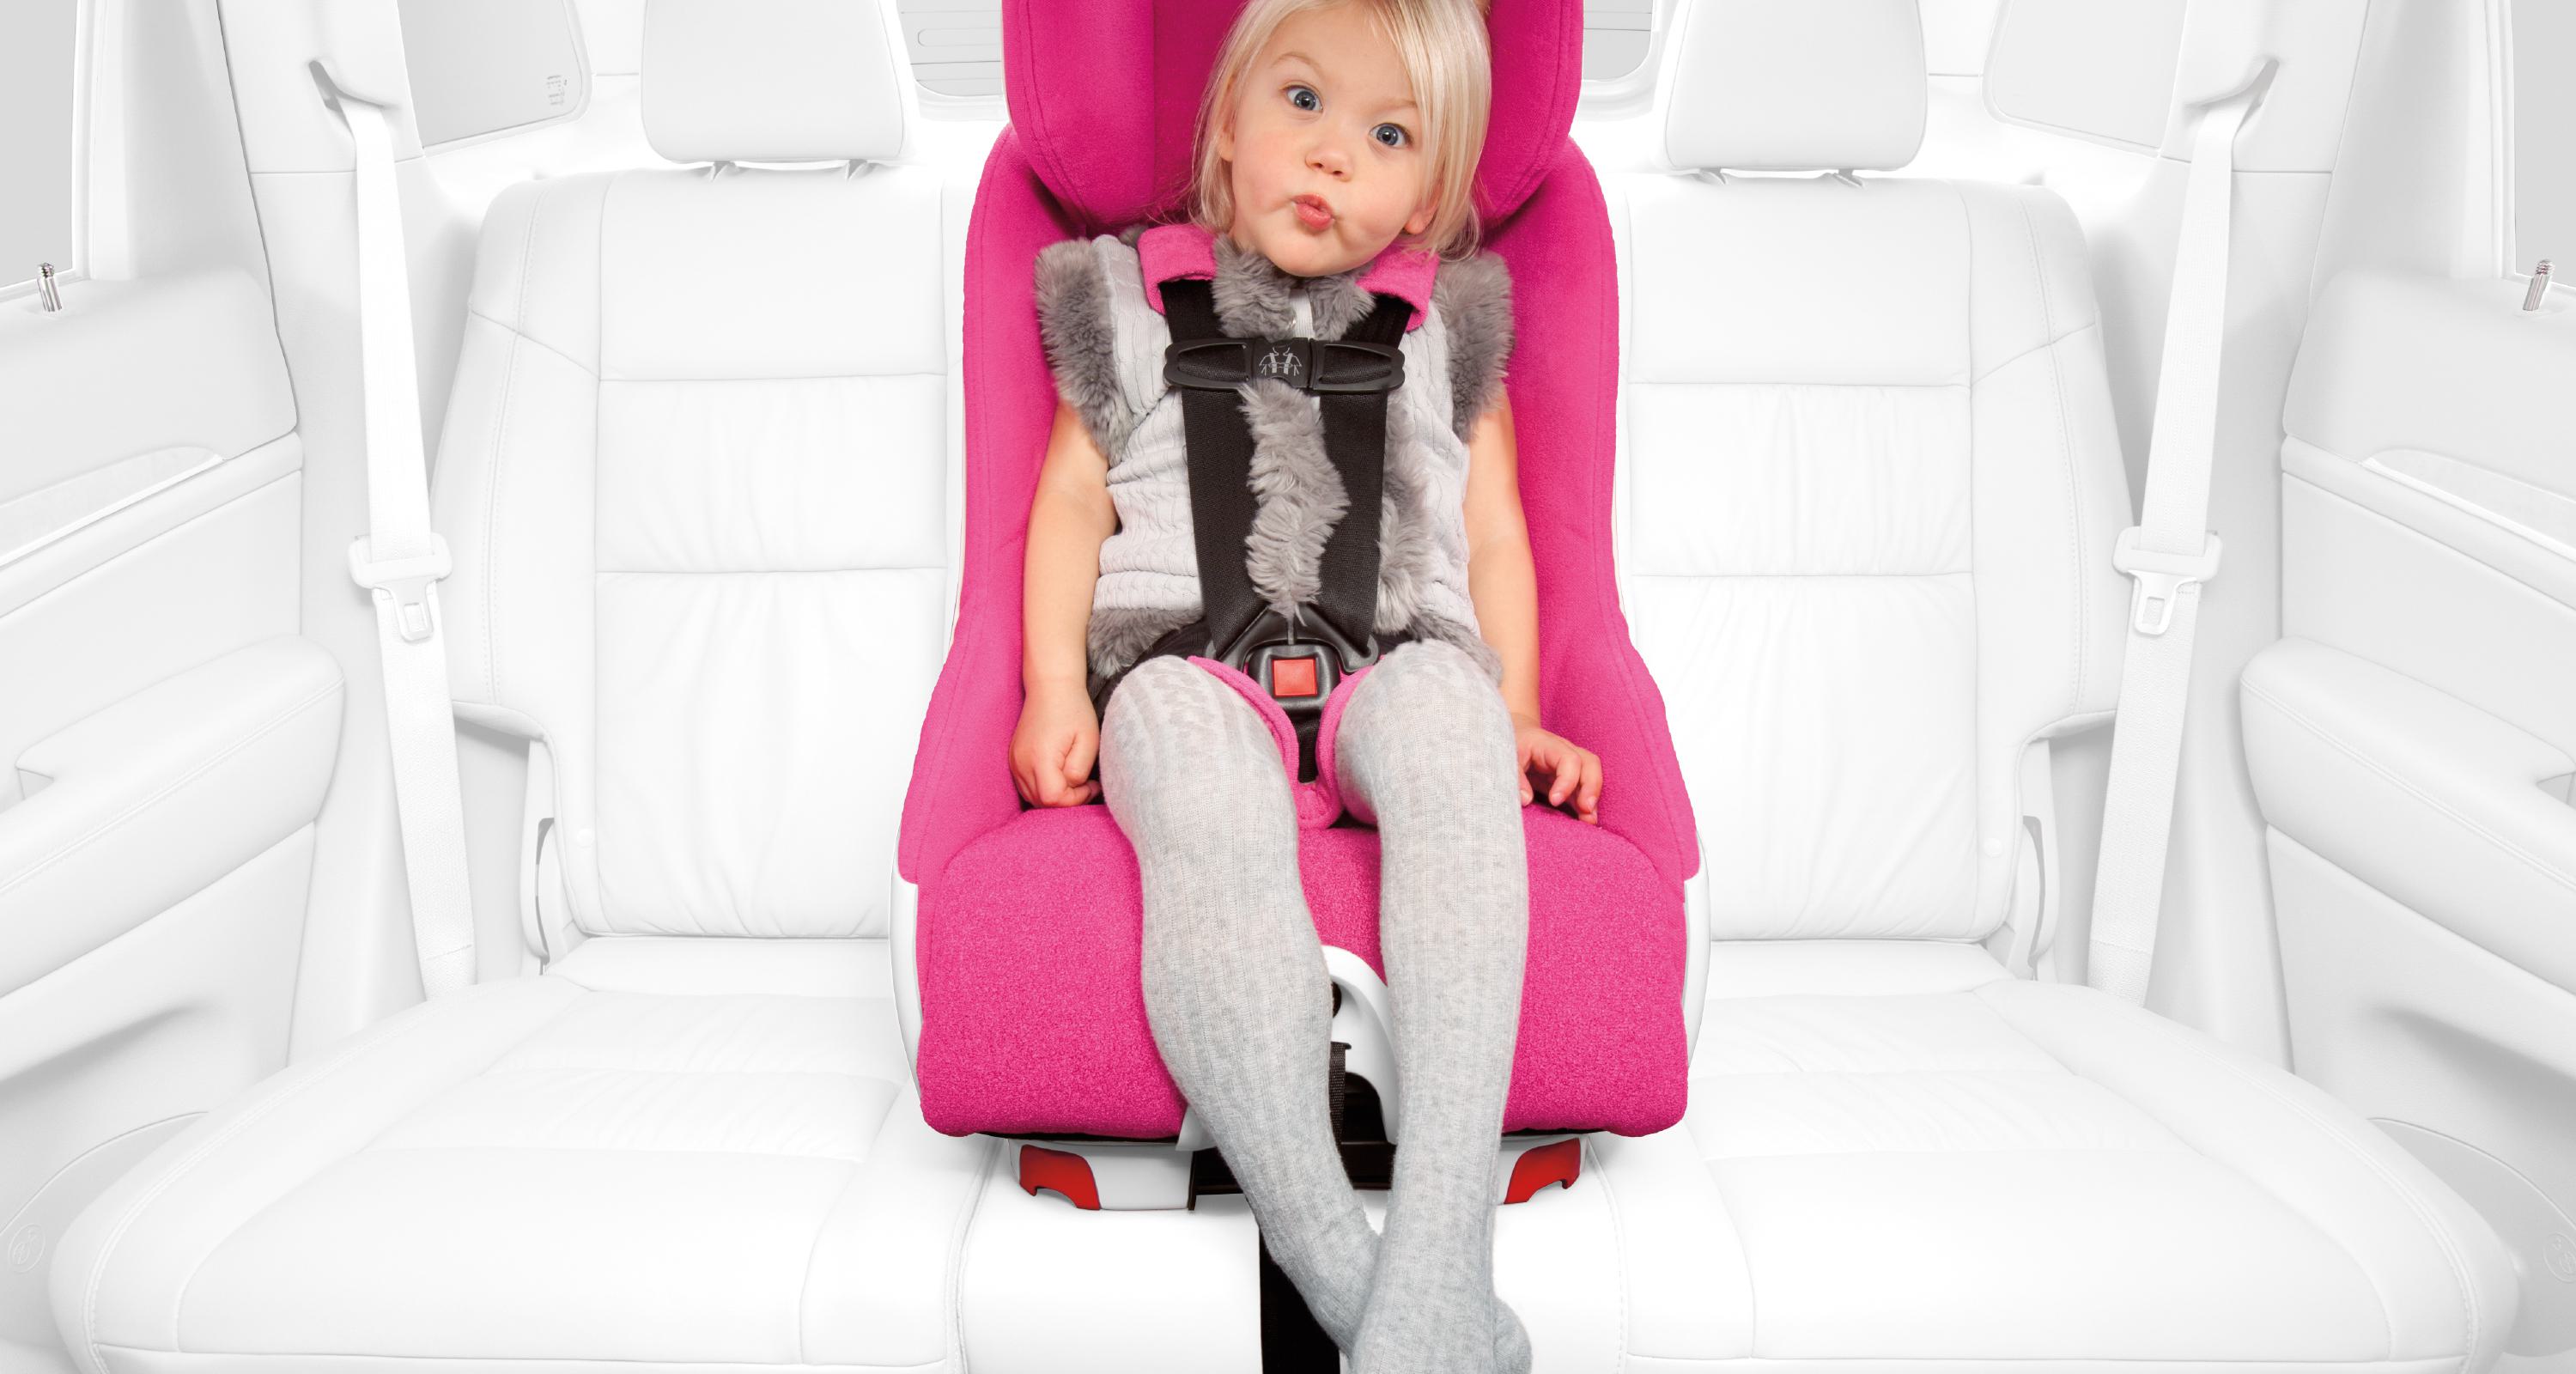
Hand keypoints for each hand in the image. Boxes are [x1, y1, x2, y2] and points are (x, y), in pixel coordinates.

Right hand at [1011, 682, 1100, 806]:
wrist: (1050, 687)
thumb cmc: (1073, 711)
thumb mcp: (1088, 740)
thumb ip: (1079, 770)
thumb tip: (1071, 787)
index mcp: (1039, 758)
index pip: (1053, 799)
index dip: (1075, 799)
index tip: (1092, 784)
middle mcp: (1020, 763)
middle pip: (1041, 803)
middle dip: (1066, 801)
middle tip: (1087, 785)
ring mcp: (1014, 762)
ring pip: (1032, 798)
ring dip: (1055, 797)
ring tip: (1075, 780)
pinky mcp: (1014, 759)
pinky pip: (1027, 787)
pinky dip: (1043, 789)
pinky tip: (1060, 776)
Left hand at [1513, 715, 1601, 823]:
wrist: (1515, 736)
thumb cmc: (1510, 745)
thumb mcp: (1505, 757)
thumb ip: (1516, 777)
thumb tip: (1526, 799)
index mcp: (1548, 744)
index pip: (1569, 759)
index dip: (1567, 781)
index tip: (1555, 801)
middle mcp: (1565, 751)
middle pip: (1590, 764)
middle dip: (1591, 787)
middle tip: (1586, 809)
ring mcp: (1569, 764)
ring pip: (1591, 777)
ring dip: (1592, 799)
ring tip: (1589, 821)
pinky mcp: (1568, 777)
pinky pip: (1582, 789)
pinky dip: (1585, 804)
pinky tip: (1585, 819)